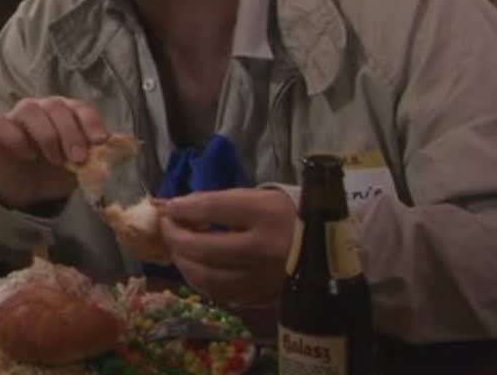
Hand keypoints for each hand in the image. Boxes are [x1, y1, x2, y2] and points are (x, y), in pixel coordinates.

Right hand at [0, 97, 108, 210]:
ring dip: (47, 135)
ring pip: (31, 111)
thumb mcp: (78, 167)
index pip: (80, 107)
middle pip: (57, 107)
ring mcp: (18, 115)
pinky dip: (18, 141)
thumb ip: (95, 156)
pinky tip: (27, 156)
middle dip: (71, 133)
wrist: (22, 187)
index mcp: (66, 113)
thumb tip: (118, 150)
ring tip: (55, 160)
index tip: (100, 141)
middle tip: (78, 158)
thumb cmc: (52, 170)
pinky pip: (5, 125)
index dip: (91, 122)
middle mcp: (42, 108)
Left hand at [160, 188, 296, 305]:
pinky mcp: (263, 298)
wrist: (330, 249)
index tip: (167, 207)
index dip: (182, 208)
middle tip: (166, 228)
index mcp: (267, 214)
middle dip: (175, 237)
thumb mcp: (258, 198)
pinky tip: (193, 267)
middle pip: (204, 248)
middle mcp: (265, 249)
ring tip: (176, 248)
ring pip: (207, 277)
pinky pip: (219, 293)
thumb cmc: (287, 216)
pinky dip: (199, 280)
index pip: (212, 208)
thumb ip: (218, 202)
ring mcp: (264, 279)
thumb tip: (177, 208)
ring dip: (182, 262)